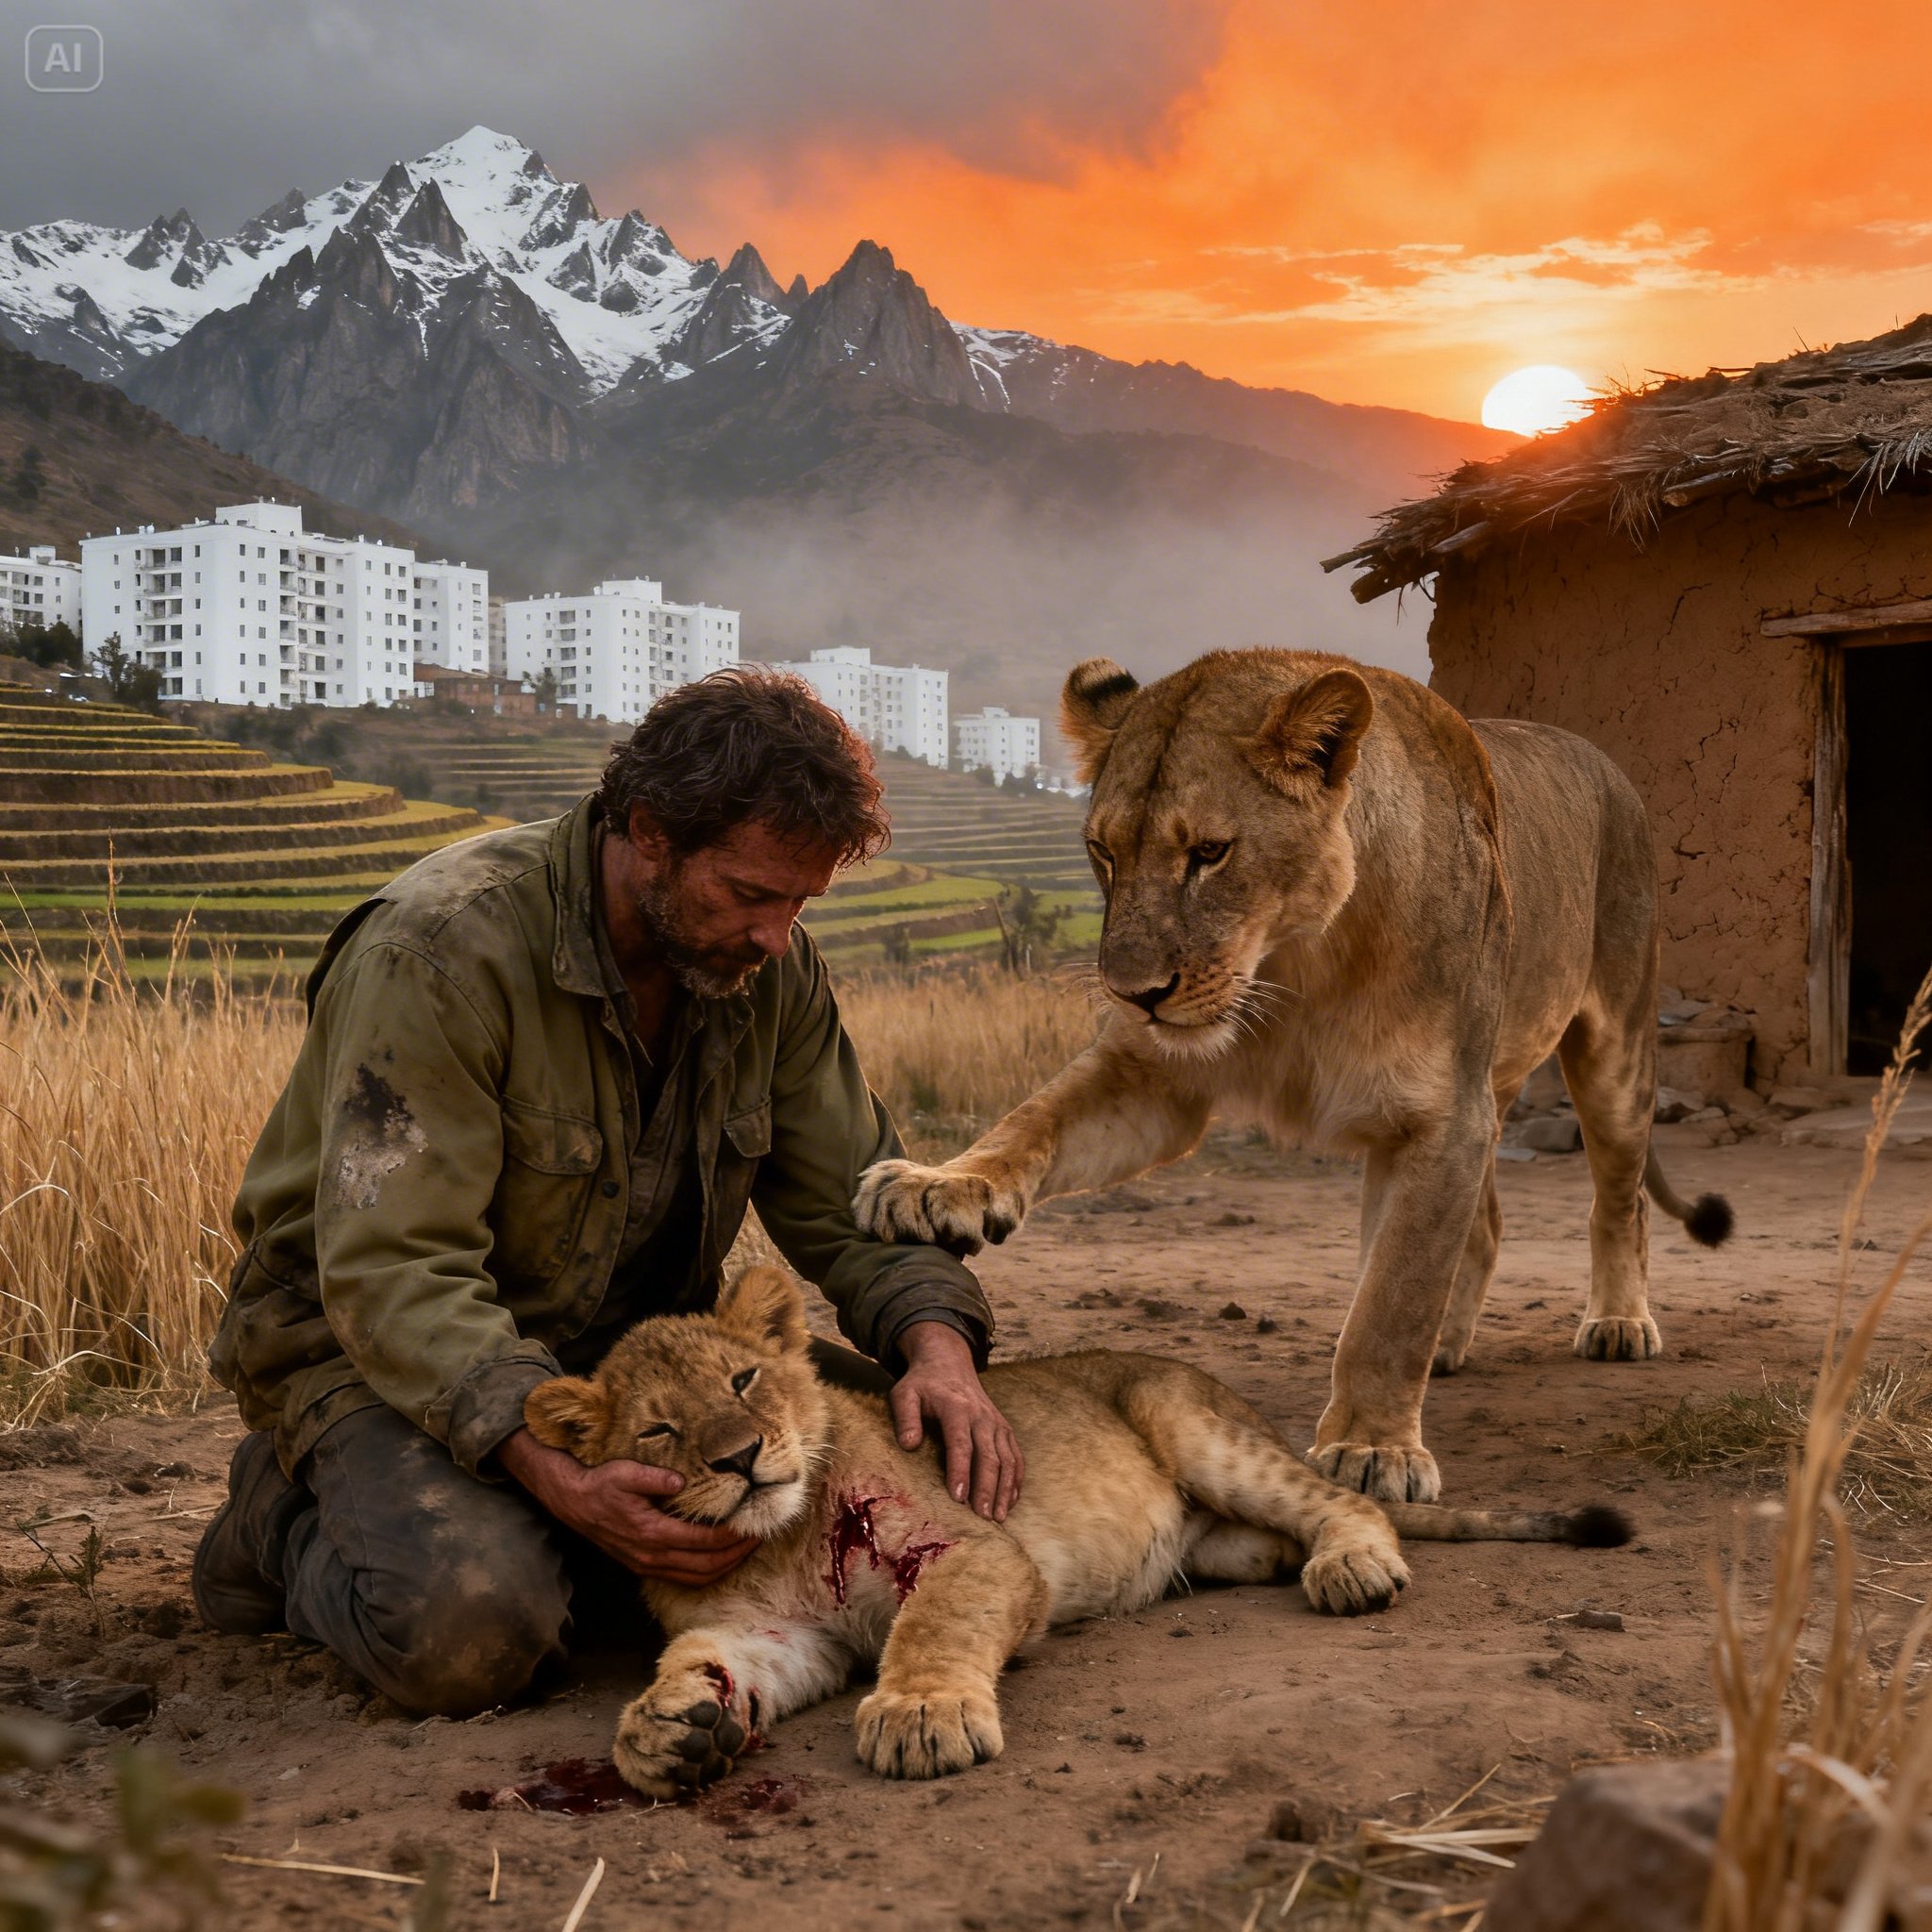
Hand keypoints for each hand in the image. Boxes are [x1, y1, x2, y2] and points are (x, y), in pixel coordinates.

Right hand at [496, 1428, 757, 1585]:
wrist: (572, 1501)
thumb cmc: (601, 1484)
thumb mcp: (625, 1473)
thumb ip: (655, 1478)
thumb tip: (682, 1482)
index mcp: (652, 1534)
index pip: (704, 1541)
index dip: (732, 1537)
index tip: (753, 1525)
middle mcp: (652, 1556)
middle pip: (706, 1566)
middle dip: (737, 1555)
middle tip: (760, 1538)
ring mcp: (647, 1565)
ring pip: (695, 1578)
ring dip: (725, 1567)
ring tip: (746, 1549)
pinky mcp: (643, 1566)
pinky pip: (683, 1578)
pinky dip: (706, 1572)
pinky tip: (719, 1559)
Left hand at [889, 1322, 1023, 1522]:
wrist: (949, 1361)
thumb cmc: (922, 1383)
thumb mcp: (904, 1393)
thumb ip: (905, 1417)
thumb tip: (909, 1445)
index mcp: (956, 1408)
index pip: (960, 1444)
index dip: (960, 1472)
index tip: (958, 1498)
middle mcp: (982, 1416)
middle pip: (989, 1456)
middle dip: (986, 1488)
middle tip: (982, 1517)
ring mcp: (996, 1422)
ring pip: (1007, 1459)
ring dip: (1004, 1489)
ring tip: (998, 1517)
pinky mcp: (1004, 1428)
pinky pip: (1016, 1456)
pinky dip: (1016, 1479)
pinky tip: (1011, 1501)